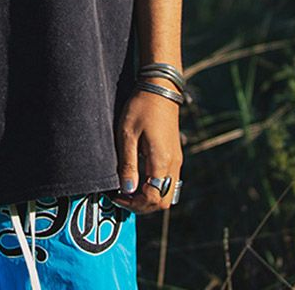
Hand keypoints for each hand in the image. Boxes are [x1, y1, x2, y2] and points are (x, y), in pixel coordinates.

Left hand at [109, 85, 182, 213]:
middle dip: (143, 205)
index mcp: (162, 161)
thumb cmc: (141, 108)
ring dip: (150, 198)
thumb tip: (127, 189)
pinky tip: (140, 178)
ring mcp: (177, 160)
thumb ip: (128, 164)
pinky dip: (156, 188)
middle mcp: (173, 165)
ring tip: (130, 189)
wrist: (160, 89)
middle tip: (123, 197)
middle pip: (163, 202)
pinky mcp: (176, 155)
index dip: (133, 203)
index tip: (117, 196)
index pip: (152, 198)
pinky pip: (169, 182)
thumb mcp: (127, 134)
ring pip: (168, 194)